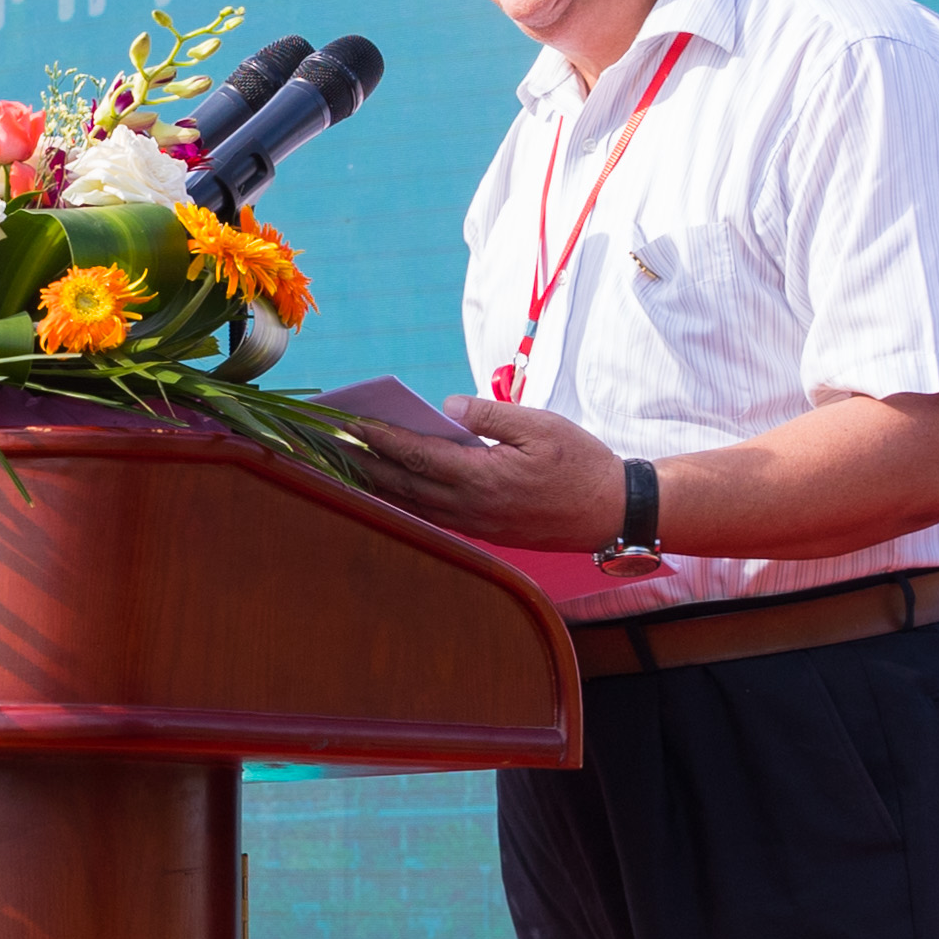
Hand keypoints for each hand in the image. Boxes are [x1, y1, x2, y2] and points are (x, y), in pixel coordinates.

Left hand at [340, 391, 624, 552]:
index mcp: (482, 477)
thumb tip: (447, 406)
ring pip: (410, 504)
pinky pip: (429, 516)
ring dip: (375, 485)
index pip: (415, 454)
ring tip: (343, 464)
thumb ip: (489, 415)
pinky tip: (384, 487)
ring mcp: (474, 524)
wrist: (611, 511)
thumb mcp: (539, 426)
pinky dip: (401, 500)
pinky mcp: (482, 532)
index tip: (346, 422)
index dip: (377, 438)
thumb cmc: (580, 463)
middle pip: (402, 484)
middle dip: (361, 462)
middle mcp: (471, 507)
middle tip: (326, 445)